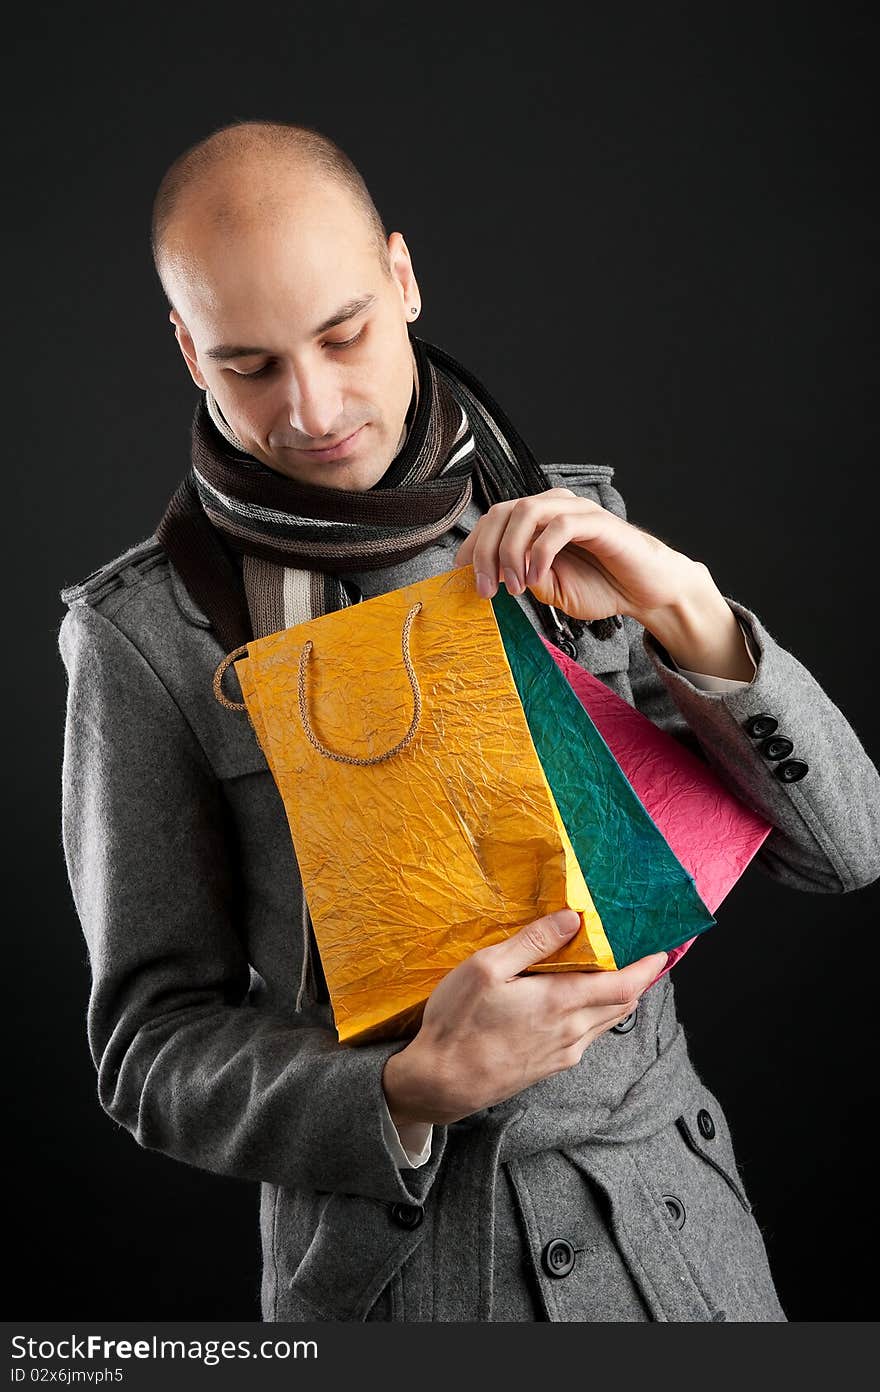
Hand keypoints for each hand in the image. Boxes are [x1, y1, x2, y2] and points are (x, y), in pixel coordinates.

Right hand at [381, 908, 667, 1127]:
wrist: (439, 1085)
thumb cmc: (458, 1024)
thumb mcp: (487, 968)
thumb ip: (533, 942)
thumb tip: (572, 919)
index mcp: (560, 1003)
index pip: (625, 985)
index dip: (648, 967)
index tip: (662, 949)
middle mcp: (571, 1032)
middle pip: (623, 1005)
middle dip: (638, 979)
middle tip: (641, 955)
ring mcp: (562, 1054)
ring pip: (606, 1023)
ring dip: (617, 998)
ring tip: (613, 973)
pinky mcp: (549, 1067)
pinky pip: (587, 1037)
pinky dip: (596, 1016)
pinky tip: (577, 1003)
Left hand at [452, 488, 705, 630]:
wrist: (646, 591)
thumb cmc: (601, 586)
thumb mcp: (549, 589)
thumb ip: (521, 577)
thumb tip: (490, 576)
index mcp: (536, 521)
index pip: (492, 521)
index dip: (471, 548)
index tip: (460, 581)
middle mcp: (553, 507)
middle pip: (502, 512)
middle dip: (485, 552)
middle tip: (485, 590)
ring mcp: (575, 510)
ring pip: (526, 512)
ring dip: (510, 552)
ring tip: (514, 587)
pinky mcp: (598, 522)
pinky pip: (560, 526)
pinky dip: (540, 553)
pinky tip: (537, 579)